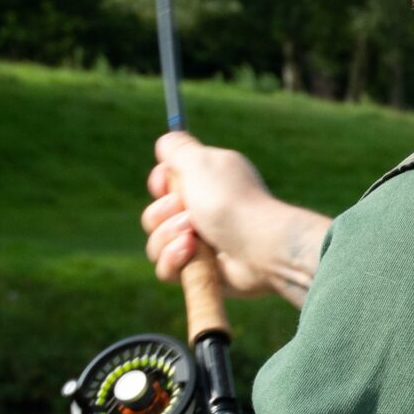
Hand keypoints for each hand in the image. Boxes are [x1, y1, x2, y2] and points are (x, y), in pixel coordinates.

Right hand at [143, 132, 330, 306]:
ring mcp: (200, 244)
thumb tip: (166, 142)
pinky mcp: (199, 271)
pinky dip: (174, 261)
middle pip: (153, 215)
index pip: (164, 182)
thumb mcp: (201, 161)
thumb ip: (178, 147)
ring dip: (168, 237)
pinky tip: (193, 255)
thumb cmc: (229, 201)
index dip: (160, 183)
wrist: (260, 246)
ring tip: (195, 238)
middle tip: (190, 214)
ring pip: (155, 243)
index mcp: (205, 183)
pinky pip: (166, 269)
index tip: (165, 185)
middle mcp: (202, 212)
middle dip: (163, 213)